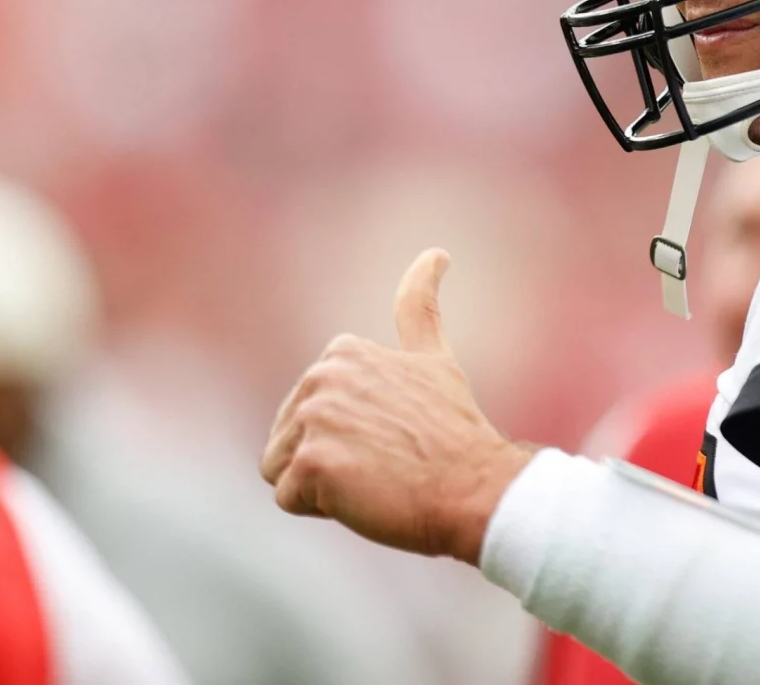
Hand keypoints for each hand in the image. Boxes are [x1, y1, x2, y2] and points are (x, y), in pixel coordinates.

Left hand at [260, 249, 533, 562]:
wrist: (474, 487)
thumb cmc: (454, 434)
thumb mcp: (433, 359)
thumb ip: (420, 306)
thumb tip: (435, 252)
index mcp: (343, 351)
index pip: (310, 410)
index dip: (349, 433)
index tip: (393, 434)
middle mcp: (323, 376)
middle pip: (289, 439)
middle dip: (330, 459)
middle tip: (386, 461)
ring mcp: (315, 417)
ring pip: (284, 469)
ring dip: (323, 485)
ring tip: (375, 478)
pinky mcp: (311, 461)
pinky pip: (290, 498)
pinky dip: (323, 507)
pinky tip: (365, 495)